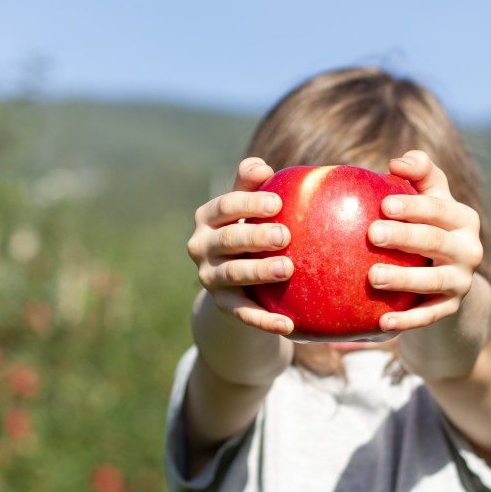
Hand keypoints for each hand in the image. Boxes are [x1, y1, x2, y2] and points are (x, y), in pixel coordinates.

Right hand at [187, 157, 294, 333]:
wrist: (233, 277)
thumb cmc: (246, 228)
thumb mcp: (245, 207)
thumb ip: (250, 184)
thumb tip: (262, 166)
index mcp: (207, 218)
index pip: (224, 207)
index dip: (249, 203)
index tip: (277, 202)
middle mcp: (201, 247)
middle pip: (228, 240)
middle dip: (255, 237)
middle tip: (285, 235)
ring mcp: (209, 278)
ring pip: (234, 275)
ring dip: (260, 272)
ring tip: (288, 269)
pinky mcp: (222, 305)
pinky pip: (243, 313)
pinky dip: (264, 321)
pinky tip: (288, 325)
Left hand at [367, 150, 483, 332]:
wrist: (449, 280)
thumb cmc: (429, 227)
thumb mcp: (432, 199)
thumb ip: (420, 174)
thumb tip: (397, 162)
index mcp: (462, 219)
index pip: (438, 209)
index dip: (413, 206)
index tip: (384, 204)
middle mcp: (469, 249)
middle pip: (435, 241)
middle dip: (404, 237)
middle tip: (372, 234)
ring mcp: (461, 281)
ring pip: (433, 281)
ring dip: (404, 279)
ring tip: (373, 276)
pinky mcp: (450, 308)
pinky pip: (429, 316)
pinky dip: (407, 321)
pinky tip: (383, 323)